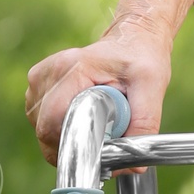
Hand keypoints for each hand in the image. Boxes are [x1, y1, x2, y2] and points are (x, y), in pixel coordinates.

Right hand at [24, 0, 193, 163]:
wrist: (137, 34)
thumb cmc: (145, 58)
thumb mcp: (154, 83)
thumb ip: (145, 120)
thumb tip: (131, 160)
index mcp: (74, 69)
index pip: (54, 123)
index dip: (76, 144)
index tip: (100, 150)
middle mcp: (49, 73)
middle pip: (44, 130)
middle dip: (74, 142)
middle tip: (104, 136)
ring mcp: (40, 80)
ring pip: (41, 128)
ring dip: (70, 133)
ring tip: (100, 116)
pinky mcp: (38, 86)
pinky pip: (41, 120)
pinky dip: (62, 124)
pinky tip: (86, 111)